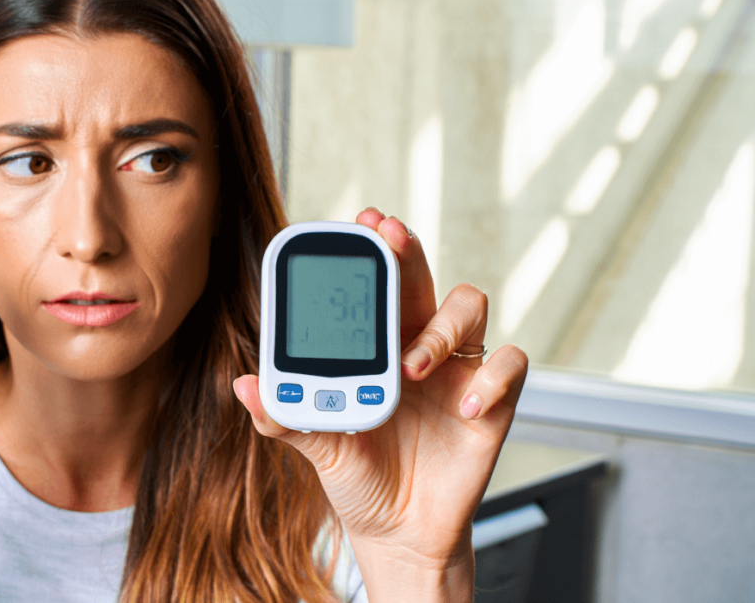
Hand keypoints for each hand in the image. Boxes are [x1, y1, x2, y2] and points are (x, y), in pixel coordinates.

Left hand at [233, 208, 527, 601]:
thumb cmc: (359, 478)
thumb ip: (285, 417)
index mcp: (376, 345)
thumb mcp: (317, 447)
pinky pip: (509, 366)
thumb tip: (244, 386)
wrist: (398, 532)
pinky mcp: (491, 403)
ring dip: (441, 326)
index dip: (375, 251)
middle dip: (406, 252)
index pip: (379, 283)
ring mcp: (457, 370)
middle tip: (389, 236)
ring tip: (412, 365)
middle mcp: (419, 345)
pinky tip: (463, 406)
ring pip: (469, 307)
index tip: (361, 222)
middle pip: (421, 278)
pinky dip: (490, 379)